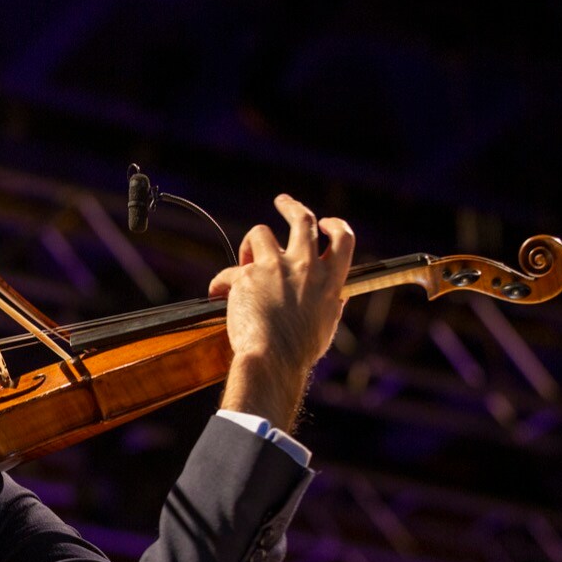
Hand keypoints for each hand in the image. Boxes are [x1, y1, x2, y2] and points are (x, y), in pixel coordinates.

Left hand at [208, 194, 353, 429]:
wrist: (273, 360)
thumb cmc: (300, 350)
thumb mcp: (327, 324)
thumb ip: (332, 303)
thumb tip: (339, 294)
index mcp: (330, 280)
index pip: (343, 239)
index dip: (334, 225)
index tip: (325, 222)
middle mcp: (305, 267)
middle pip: (302, 220)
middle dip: (291, 206)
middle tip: (282, 201)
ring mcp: (275, 268)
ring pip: (260, 234)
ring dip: (250, 245)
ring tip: (244, 261)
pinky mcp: (246, 276)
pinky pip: (229, 271)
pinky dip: (221, 282)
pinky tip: (218, 294)